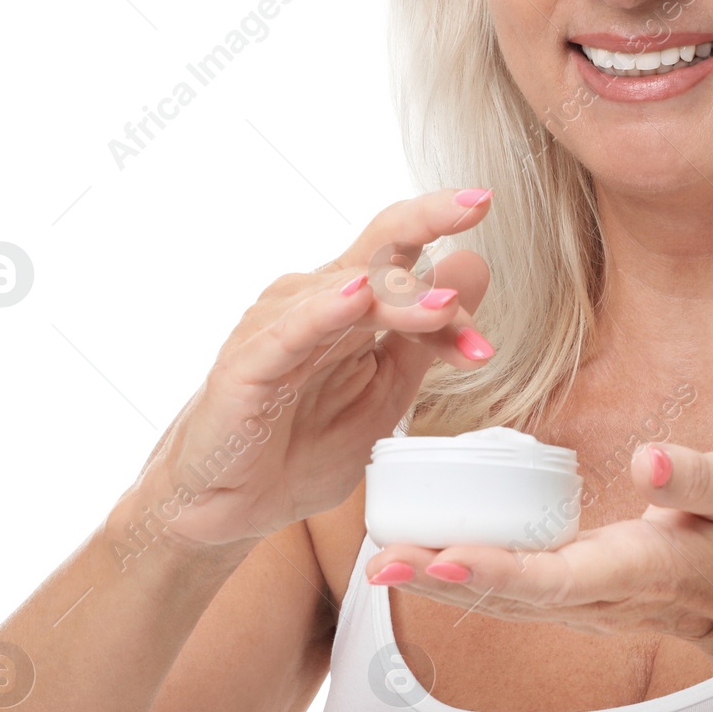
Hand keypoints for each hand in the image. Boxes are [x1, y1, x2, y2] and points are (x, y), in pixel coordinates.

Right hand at [126, 188, 498, 549]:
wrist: (226, 508)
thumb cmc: (299, 446)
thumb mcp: (386, 393)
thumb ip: (428, 337)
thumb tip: (477, 266)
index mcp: (346, 301)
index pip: (396, 242)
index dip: (438, 218)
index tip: (486, 203)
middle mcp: (310, 299)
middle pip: (378, 254)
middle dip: (430, 242)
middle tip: (476, 243)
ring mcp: (276, 328)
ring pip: (347, 293)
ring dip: (402, 301)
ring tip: (446, 308)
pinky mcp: (247, 367)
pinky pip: (290, 333)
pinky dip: (324, 313)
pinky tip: (356, 299)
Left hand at [364, 440, 712, 662]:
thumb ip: (698, 476)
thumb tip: (646, 459)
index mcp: (638, 569)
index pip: (557, 577)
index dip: (497, 571)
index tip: (444, 560)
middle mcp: (599, 596)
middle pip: (510, 595)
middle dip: (442, 579)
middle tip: (381, 559)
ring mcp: (583, 600)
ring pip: (501, 598)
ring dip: (439, 579)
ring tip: (383, 557)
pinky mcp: (574, 588)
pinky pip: (511, 586)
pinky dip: (463, 571)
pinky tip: (426, 551)